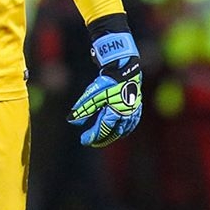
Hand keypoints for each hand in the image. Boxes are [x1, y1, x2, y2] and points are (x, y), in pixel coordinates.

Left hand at [67, 32, 142, 146]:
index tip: (84, 140)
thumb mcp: (93, 94)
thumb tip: (72, 121)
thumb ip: (83, 108)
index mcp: (115, 112)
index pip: (103, 129)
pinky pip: (131, 123)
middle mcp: (126, 114)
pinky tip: (119, 130)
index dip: (93, 136)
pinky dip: (124, 129)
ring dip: (113, 135)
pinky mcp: (137, 107)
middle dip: (102, 138)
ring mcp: (133, 111)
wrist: (125, 68)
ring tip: (103, 137)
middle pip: (113, 132)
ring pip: (123, 129)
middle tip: (92, 141)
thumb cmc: (108, 81)